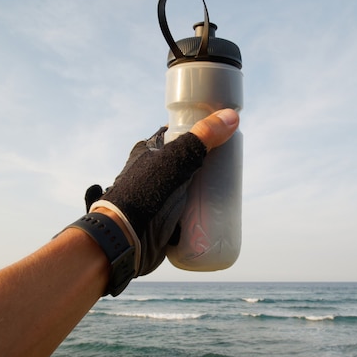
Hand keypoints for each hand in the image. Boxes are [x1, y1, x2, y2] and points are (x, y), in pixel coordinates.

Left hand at [86, 109, 238, 275]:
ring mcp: (159, 197)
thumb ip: (201, 139)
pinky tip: (219, 212)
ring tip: (231, 190)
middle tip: (233, 167)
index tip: (223, 135)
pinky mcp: (165, 221)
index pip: (178, 134)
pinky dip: (202, 213)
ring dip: (206, 191)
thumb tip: (231, 117)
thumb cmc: (144, 193)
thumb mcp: (175, 160)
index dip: (200, 133)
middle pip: (188, 163)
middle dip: (209, 165)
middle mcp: (153, 172)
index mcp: (149, 151)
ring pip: (189, 189)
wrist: (123, 239)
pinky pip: (188, 213)